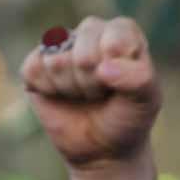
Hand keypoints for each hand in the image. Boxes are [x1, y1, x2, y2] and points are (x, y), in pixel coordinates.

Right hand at [20, 16, 160, 167]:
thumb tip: (104, 68)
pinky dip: (48, 90)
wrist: (103, 148)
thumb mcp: (146, 100)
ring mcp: (60, 46)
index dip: (117, 70)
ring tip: (83, 95)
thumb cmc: (128, 117)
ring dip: (71, 89)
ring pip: (55, 62)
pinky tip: (60, 94)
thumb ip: (138, 78)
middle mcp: (90, 31)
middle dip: (92, 84)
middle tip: (100, 94)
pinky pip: (33, 69)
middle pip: (82, 54)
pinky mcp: (35, 63)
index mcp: (121, 31)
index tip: (123, 84)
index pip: (114, 39)